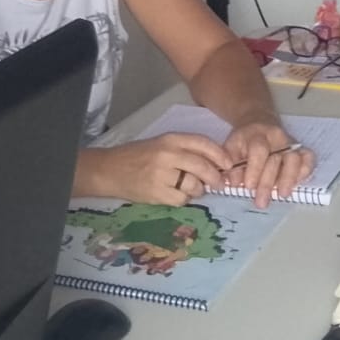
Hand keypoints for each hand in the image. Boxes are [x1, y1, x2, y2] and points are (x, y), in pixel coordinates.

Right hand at [84, 133, 233, 204]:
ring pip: (193, 185)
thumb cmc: (138, 155)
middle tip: (219, 183)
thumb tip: (214, 162)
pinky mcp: (156, 193)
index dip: (220, 154)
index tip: (229, 164)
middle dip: (215, 177)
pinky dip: (183, 199)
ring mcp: (161, 175)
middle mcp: (167, 154)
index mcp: (170, 139)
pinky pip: (181, 199)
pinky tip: (176, 195)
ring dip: (198, 190)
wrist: (110, 170)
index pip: (202, 143)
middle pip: (202, 166)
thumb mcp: (162, 144)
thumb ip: (185, 150)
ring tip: (191, 188)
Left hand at [221, 118, 314, 207]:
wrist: (259, 122)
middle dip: (268, 182)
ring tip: (282, 194)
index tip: (249, 186)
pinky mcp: (301, 149)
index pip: (259, 149)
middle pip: (277, 158)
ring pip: (294, 158)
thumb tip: (233, 182)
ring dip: (288, 178)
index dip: (254, 169)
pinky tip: (296, 184)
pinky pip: (308, 159)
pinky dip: (304, 172)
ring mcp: (291, 142)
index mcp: (257, 134)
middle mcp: (276, 137)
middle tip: (261, 202)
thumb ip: (231, 166)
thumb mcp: (232, 148)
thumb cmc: (244, 140)